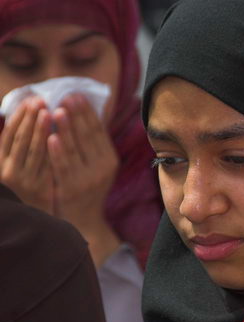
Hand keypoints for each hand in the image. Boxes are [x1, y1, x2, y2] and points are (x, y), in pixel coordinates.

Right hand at [0, 97, 53, 213]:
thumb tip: (26, 115)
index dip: (18, 117)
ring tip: (51, 112)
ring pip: (34, 152)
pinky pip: (48, 165)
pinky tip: (61, 136)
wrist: (31, 218)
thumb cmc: (25, 186)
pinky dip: (54, 150)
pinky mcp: (40, 190)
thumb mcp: (16, 165)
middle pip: (20, 141)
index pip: (8, 135)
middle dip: (31, 119)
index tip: (30, 100)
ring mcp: (24, 182)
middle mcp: (7, 172)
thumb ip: (19, 145)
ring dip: (42, 130)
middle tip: (41, 100)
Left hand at [47, 94, 119, 265]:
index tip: (77, 95)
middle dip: (77, 115)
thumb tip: (87, 114)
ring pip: (75, 149)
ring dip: (66, 128)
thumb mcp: (98, 167)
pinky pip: (64, 165)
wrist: (85, 221)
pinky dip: (58, 150)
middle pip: (88, 137)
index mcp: (110, 160)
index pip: (99, 132)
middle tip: (66, 96)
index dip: (88, 113)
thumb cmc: (87, 189)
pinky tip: (51, 137)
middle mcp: (102, 169)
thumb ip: (93, 145)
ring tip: (57, 110)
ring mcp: (88, 179)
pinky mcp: (72, 188)